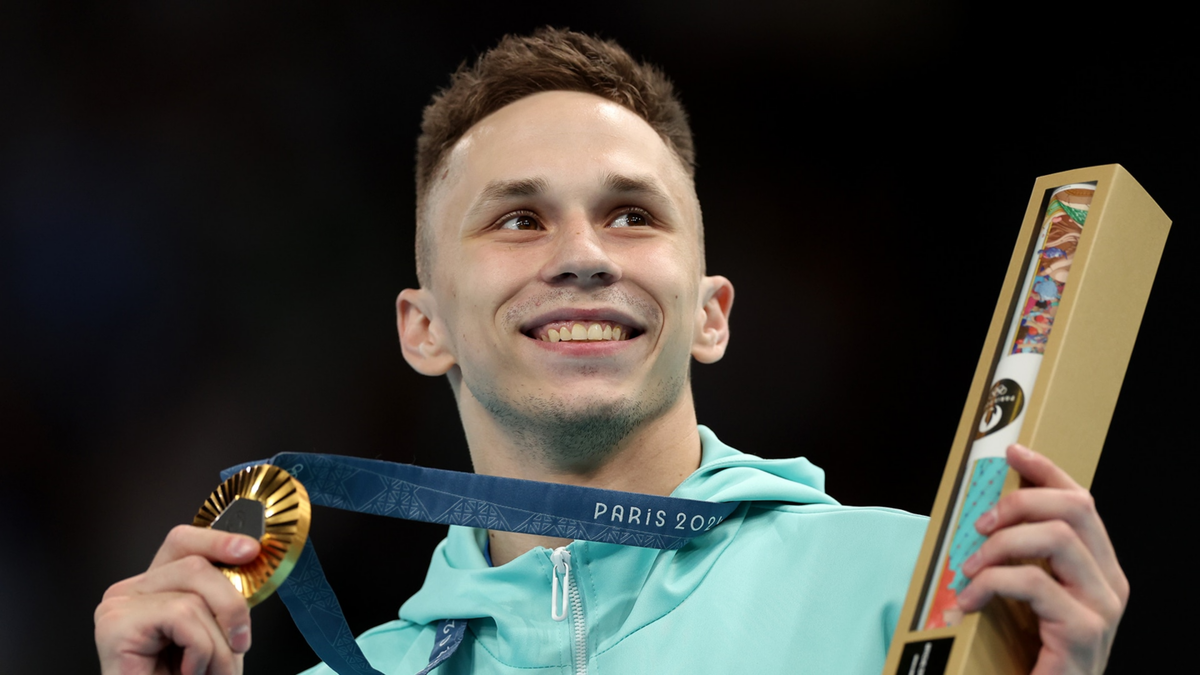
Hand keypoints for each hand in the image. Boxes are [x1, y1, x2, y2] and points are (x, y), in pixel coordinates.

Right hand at [95, 526, 260, 674]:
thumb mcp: (218, 631)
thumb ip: (226, 596)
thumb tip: (251, 554)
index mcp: (153, 584)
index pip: (183, 541)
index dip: (218, 539)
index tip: (252, 550)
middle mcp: (129, 589)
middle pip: (196, 565)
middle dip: (231, 607)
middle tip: (240, 645)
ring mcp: (117, 605)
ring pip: (194, 597)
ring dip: (216, 644)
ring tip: (206, 672)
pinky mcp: (115, 624)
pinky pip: (182, 616)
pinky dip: (199, 651)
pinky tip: (186, 673)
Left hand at [957, 444, 1128, 674]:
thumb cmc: (1028, 657)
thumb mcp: (1024, 599)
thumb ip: (1018, 561)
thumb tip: (980, 519)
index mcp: (1099, 571)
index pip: (1082, 503)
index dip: (1047, 471)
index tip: (1012, 453)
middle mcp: (1110, 585)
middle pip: (1075, 509)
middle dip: (1018, 503)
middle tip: (978, 525)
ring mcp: (1102, 609)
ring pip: (1056, 538)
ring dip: (1000, 545)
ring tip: (969, 570)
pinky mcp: (1082, 634)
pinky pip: (1033, 583)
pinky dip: (990, 584)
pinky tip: (968, 602)